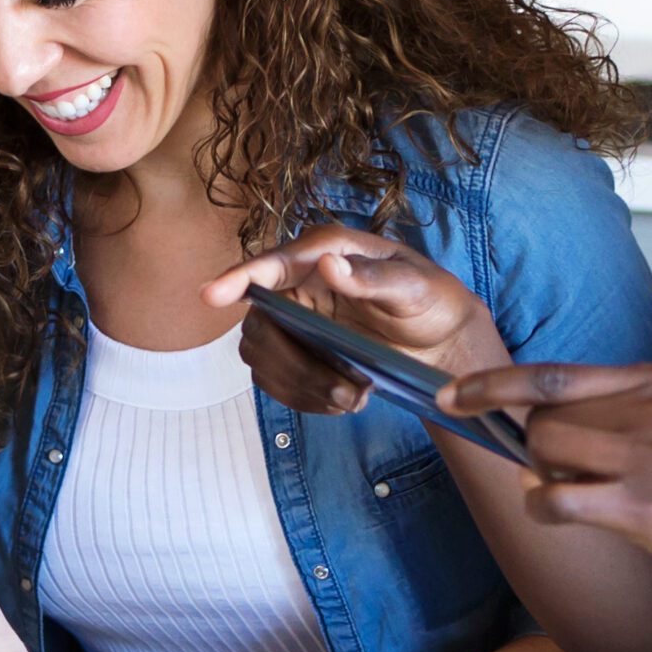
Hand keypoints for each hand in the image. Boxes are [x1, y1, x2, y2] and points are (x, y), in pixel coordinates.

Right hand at [203, 225, 504, 415]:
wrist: (440, 338)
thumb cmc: (430, 300)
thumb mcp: (414, 286)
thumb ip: (373, 277)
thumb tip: (331, 265)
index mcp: (325, 251)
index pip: (273, 263)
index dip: (239, 277)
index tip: (211, 295)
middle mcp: (300, 280)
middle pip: (260, 321)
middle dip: (293, 363)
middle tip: (343, 391)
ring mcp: (292, 316)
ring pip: (261, 354)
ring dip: (300, 385)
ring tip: (352, 399)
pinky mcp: (294, 349)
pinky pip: (272, 378)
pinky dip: (301, 397)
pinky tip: (340, 400)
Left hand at [443, 361, 651, 610]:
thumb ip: (619, 416)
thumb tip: (537, 429)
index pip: (555, 374)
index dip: (495, 385)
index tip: (452, 396)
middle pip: (543, 417)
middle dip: (538, 452)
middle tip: (575, 480)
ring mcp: (651, 455)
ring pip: (542, 453)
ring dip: (544, 480)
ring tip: (589, 498)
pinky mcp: (645, 506)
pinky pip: (553, 499)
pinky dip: (544, 509)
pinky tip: (569, 516)